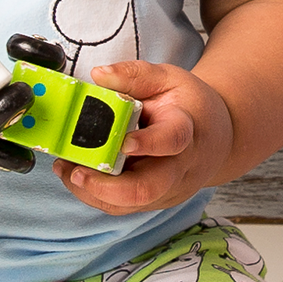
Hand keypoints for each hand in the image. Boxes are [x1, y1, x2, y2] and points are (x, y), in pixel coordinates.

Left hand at [52, 60, 233, 214]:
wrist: (216, 137)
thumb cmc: (189, 106)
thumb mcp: (168, 79)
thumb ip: (134, 75)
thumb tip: (100, 75)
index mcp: (186, 130)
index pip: (173, 140)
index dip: (148, 143)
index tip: (123, 141)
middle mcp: (179, 167)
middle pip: (147, 188)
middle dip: (108, 187)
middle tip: (77, 172)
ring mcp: (167, 189)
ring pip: (129, 204)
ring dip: (92, 192)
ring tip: (66, 170)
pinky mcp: (154, 200)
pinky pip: (123, 206)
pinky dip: (95, 195)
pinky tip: (74, 175)